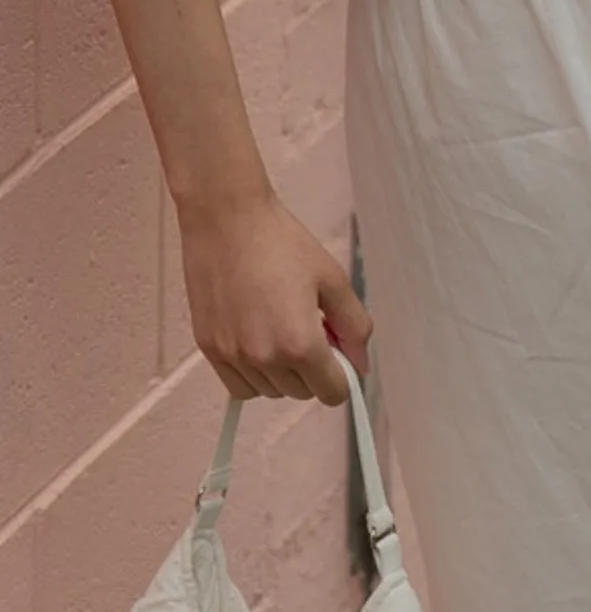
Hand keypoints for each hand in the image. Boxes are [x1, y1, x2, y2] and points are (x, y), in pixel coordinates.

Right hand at [178, 190, 373, 404]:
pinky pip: (239, 386)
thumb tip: (360, 365)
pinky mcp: (208, 347)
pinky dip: (254, 375)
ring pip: (271, 391)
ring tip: (278, 329)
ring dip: (282, 373)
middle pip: (302, 394)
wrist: (225, 217)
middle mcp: (265, 358)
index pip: (332, 394)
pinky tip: (258, 342)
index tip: (335, 353)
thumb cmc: (280, 242)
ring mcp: (233, 355)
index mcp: (301, 344)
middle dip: (312, 371)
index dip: (341, 375)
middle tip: (307, 330)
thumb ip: (354, 328)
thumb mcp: (333, 281)